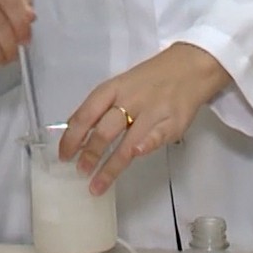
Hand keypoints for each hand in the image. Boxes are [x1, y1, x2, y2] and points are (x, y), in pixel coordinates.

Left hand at [60, 43, 232, 195]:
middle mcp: (130, 100)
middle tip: (80, 171)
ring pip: (127, 142)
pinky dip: (145, 146)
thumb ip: (99, 107)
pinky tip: (135, 156)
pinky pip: (156, 137)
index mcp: (112, 89)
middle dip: (90, 153)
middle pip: (105, 130)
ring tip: (97, 185)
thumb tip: (73, 129)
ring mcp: (152, 112)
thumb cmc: (148, 80)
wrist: (190, 68)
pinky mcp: (173, 122)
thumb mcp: (119, 86)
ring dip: (111, 166)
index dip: (72, 137)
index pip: (86, 115)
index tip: (63, 156)